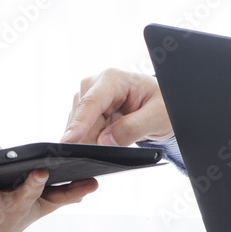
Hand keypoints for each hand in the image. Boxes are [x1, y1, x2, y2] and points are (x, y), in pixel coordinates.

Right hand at [59, 69, 173, 146]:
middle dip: (91, 139)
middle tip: (110, 152)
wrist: (161, 105)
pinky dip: (93, 142)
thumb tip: (104, 141)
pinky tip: (109, 142)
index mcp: (113, 79)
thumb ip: (132, 128)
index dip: (78, 124)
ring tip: (118, 141)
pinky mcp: (86, 111)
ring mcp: (88, 98)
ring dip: (94, 141)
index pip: (91, 103)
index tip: (68, 141)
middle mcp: (95, 85)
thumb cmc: (162, 104)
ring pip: (80, 128)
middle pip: (82, 119)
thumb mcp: (157, 117)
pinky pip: (83, 132)